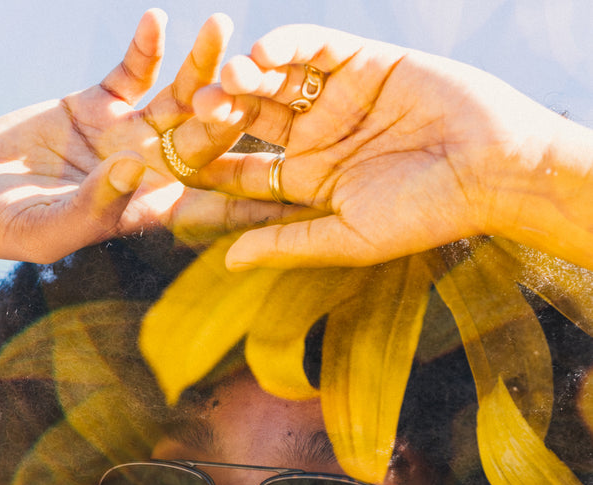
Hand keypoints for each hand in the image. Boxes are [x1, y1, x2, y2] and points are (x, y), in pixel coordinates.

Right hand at [0, 10, 279, 268]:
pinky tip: (157, 19)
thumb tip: (134, 169)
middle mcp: (148, 171)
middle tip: (260, 79)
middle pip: (202, 139)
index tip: (297, 194)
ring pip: (175, 97)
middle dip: (231, 111)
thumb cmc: (9, 231)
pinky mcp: (98, 104)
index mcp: (149, 210)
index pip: (211, 206)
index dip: (253, 201)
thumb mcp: (50, 226)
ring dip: (198, 65)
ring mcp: (126, 134)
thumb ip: (94, 204)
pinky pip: (130, 71)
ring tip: (220, 27)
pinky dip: (143, 48)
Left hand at [192, 25, 580, 268]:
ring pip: (274, 84)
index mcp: (310, 183)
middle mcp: (317, 139)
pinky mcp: (360, 59)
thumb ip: (287, 243)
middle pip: (251, 126)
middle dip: (217, 122)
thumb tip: (229, 262)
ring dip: (243, 82)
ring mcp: (336, 98)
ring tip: (219, 87)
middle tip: (183, 120)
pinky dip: (283, 47)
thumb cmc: (424, 213)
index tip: (170, 176)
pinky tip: (259, 57)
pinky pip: (311, 47)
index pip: (246, 176)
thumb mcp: (347, 238)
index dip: (210, 174)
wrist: (490, 165)